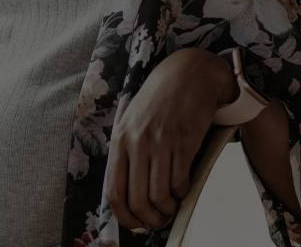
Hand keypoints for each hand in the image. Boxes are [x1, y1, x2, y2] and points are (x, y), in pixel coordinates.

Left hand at [105, 47, 235, 231]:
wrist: (187, 76)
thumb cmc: (157, 101)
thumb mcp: (131, 122)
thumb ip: (127, 152)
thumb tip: (127, 192)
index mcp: (119, 140)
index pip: (114, 191)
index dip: (124, 215)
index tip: (135, 224)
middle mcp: (136, 143)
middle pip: (137, 199)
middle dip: (149, 219)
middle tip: (158, 221)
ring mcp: (159, 143)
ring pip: (160, 195)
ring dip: (168, 209)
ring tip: (171, 207)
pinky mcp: (183, 142)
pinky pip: (180, 181)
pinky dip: (182, 193)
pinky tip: (182, 189)